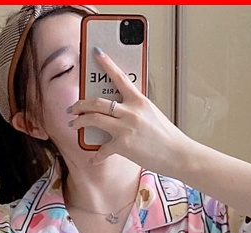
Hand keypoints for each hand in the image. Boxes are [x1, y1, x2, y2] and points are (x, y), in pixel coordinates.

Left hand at [67, 49, 192, 174]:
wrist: (177, 154)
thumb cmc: (166, 137)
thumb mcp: (152, 114)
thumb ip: (135, 109)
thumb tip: (119, 111)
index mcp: (139, 100)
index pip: (120, 77)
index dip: (106, 64)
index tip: (95, 54)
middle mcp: (131, 111)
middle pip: (97, 102)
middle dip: (81, 104)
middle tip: (73, 107)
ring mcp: (125, 128)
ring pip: (94, 119)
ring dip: (80, 121)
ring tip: (74, 123)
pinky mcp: (123, 145)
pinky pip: (102, 150)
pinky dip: (96, 156)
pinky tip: (94, 159)